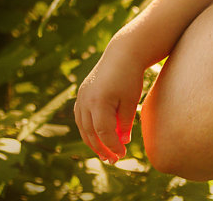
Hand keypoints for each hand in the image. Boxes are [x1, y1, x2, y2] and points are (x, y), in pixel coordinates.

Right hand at [74, 47, 143, 162]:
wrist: (123, 53)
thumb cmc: (131, 76)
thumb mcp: (131, 100)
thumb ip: (125, 122)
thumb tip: (121, 142)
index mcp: (99, 102)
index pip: (103, 133)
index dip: (112, 146)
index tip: (122, 155)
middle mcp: (86, 101)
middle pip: (90, 133)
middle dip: (101, 148)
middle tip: (113, 159)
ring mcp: (81, 97)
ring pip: (83, 127)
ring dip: (92, 141)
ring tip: (104, 152)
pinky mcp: (81, 94)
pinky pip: (81, 117)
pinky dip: (88, 129)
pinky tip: (97, 136)